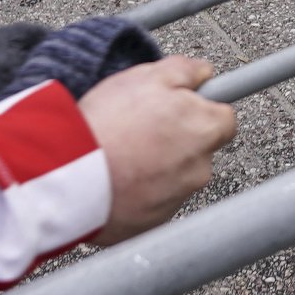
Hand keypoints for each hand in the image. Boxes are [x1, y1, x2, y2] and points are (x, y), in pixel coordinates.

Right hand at [79, 57, 236, 242]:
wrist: (70, 178)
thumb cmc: (107, 124)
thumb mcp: (146, 77)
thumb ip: (185, 70)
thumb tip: (203, 73)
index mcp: (205, 130)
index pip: (225, 119)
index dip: (201, 109)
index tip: (182, 106)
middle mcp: (200, 169)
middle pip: (198, 150)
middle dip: (176, 139)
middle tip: (140, 129)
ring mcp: (177, 200)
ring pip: (174, 177)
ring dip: (156, 167)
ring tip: (120, 154)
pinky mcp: (152, 224)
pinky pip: (152, 201)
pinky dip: (139, 191)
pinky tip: (114, 178)